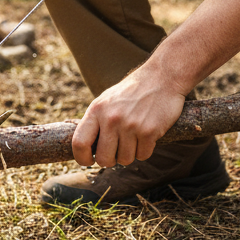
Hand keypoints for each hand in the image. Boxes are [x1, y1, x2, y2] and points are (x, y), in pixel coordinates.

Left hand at [71, 68, 185, 167]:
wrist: (160, 78)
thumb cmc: (131, 91)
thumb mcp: (106, 100)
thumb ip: (96, 121)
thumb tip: (85, 147)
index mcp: (96, 110)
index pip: (79, 142)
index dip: (81, 158)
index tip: (89, 161)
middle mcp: (111, 118)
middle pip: (104, 159)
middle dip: (110, 159)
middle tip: (116, 150)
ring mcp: (130, 126)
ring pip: (125, 160)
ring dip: (130, 153)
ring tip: (134, 136)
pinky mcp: (149, 132)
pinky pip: (143, 156)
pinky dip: (145, 150)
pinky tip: (146, 135)